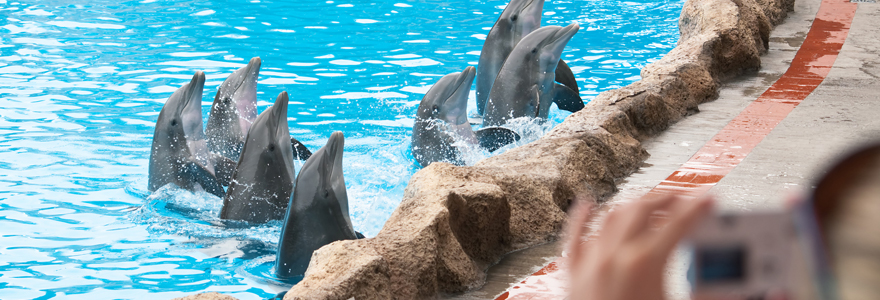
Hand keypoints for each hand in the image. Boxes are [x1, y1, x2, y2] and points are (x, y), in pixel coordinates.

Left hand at [566, 194, 713, 299]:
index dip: (698, 208)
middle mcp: (613, 256)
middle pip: (643, 210)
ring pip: (610, 217)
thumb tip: (764, 293)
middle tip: (685, 198)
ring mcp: (590, 265)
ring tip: (651, 204)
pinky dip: (581, 217)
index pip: (678, 223)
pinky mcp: (573, 278)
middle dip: (666, 199)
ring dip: (634, 205)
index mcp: (645, 264)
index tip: (710, 200)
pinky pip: (573, 238)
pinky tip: (587, 203)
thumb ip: (715, 294)